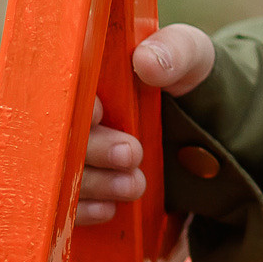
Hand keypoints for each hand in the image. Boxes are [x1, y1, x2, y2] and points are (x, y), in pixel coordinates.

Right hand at [76, 23, 216, 225]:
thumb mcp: (192, 57)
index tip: (100, 113)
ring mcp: (74, 152)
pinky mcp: (81, 185)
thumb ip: (176, 51)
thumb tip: (147, 60)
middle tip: (132, 154)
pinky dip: (83, 210)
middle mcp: (71, 114)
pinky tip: (109, 208)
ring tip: (134, 184)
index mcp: (88, 74)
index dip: (73, 105)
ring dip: (93, 183)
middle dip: (92, 149)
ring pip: (60, 175)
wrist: (204, 124)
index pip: (62, 89)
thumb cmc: (187, 77)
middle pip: (58, 137)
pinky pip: (64, 205)